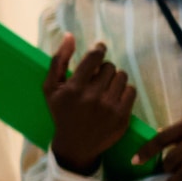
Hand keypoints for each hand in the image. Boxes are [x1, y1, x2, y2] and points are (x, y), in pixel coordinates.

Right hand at [43, 34, 134, 175]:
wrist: (75, 145)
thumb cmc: (62, 112)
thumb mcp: (50, 89)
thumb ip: (58, 61)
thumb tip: (69, 35)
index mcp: (73, 88)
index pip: (95, 57)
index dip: (99, 49)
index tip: (99, 50)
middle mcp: (92, 97)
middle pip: (110, 66)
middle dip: (104, 70)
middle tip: (97, 79)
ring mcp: (109, 107)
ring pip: (122, 77)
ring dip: (114, 79)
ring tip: (105, 89)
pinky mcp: (122, 116)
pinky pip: (131, 90)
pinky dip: (124, 91)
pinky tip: (113, 98)